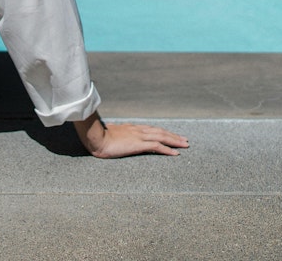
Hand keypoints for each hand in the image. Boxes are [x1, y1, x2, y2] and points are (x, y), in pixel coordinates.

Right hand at [74, 113, 188, 157]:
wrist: (96, 137)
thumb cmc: (99, 137)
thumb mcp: (110, 134)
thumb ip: (115, 134)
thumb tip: (113, 136)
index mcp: (132, 128)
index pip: (152, 129)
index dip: (163, 132)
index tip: (171, 135)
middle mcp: (138, 130)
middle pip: (160, 132)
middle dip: (173, 136)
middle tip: (184, 139)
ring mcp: (140, 136)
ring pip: (162, 137)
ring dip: (175, 141)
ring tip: (185, 144)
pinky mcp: (139, 144)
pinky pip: (157, 146)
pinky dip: (168, 149)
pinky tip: (176, 153)